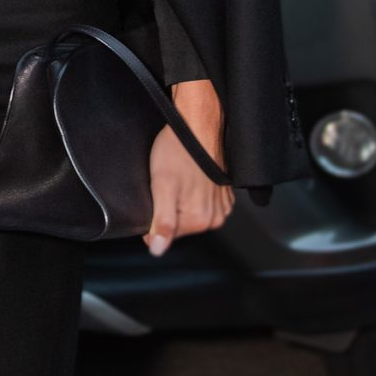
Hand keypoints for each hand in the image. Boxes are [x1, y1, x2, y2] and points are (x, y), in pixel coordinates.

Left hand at [146, 80, 233, 254]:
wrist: (198, 126)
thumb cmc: (178, 153)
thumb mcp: (162, 187)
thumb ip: (162, 222)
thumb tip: (157, 250)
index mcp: (200, 220)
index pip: (163, 235)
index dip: (152, 218)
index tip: (155, 197)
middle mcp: (215, 217)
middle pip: (178, 224)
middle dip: (168, 208)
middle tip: (167, 185)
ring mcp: (222, 206)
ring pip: (188, 214)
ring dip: (180, 200)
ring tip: (178, 179)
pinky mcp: (224, 194)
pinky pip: (201, 203)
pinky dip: (192, 193)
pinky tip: (189, 178)